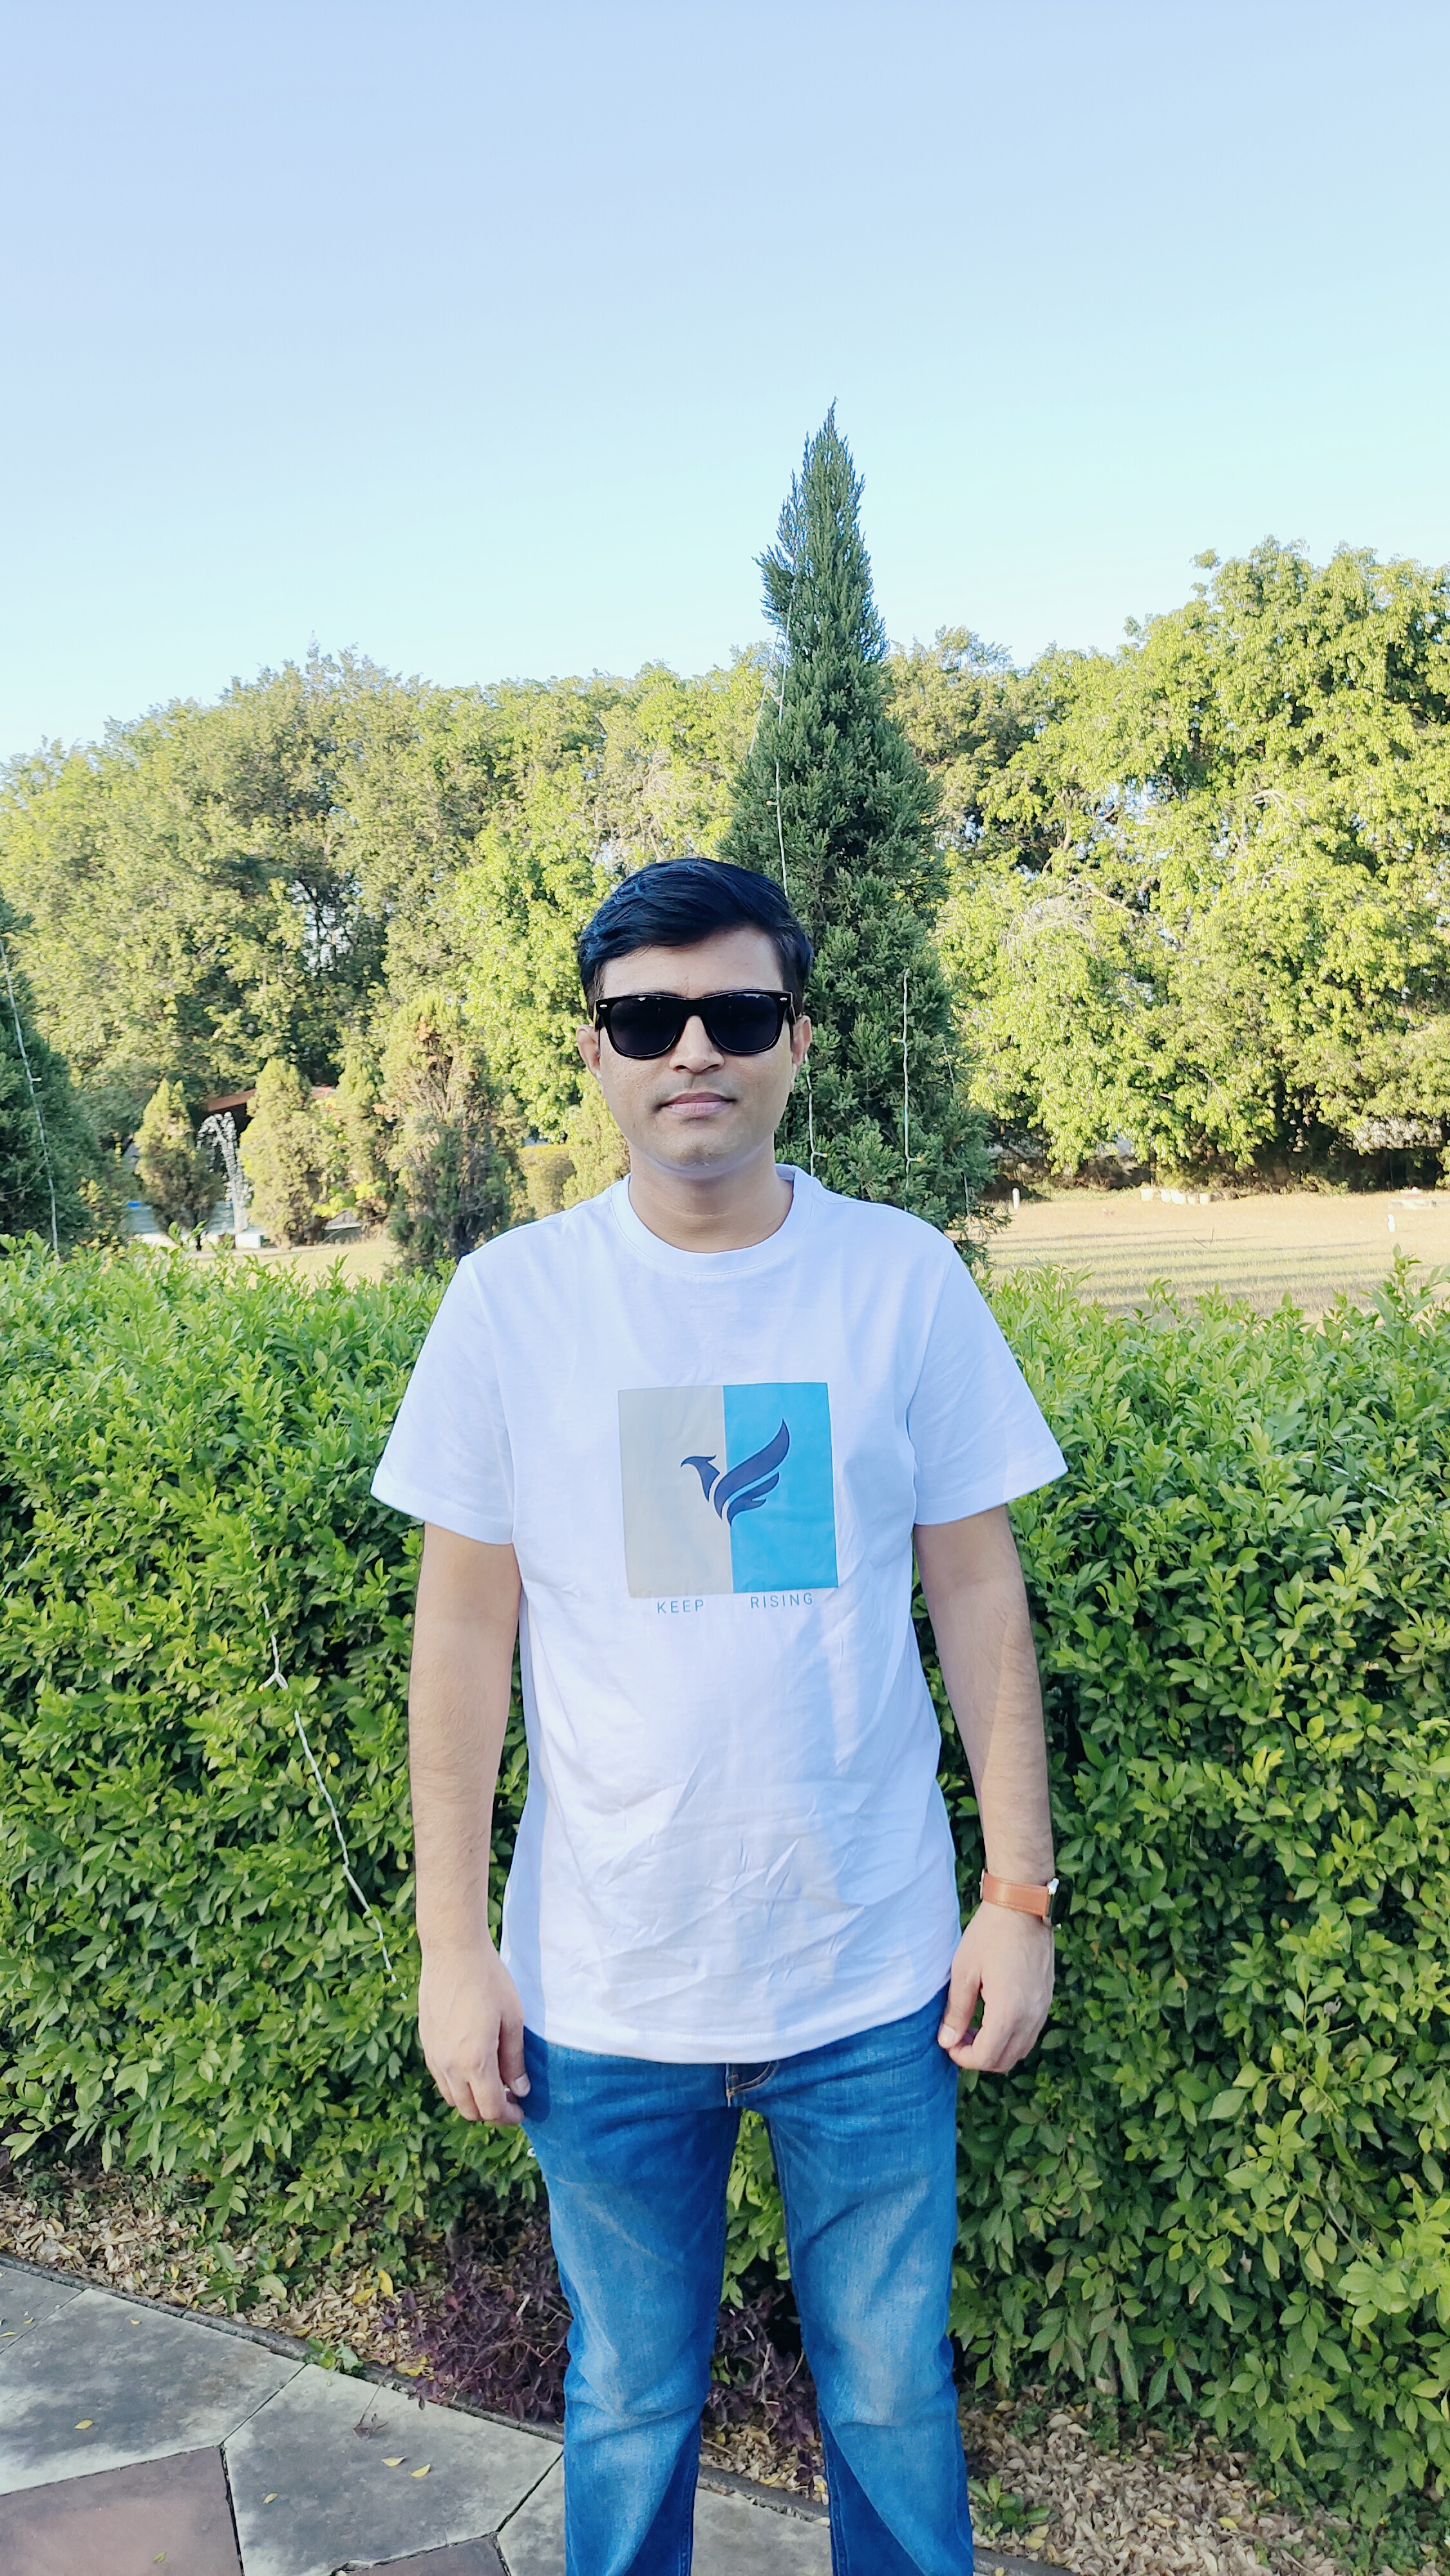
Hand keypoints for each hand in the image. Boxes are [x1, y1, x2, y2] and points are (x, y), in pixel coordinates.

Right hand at [418, 1942, 529, 2124]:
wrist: (452, 1952)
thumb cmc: (489, 1980)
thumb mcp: (512, 2019)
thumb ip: (514, 2060)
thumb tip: (519, 2090)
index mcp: (475, 2061)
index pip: (490, 2108)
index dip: (508, 2117)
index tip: (520, 2112)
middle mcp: (449, 2065)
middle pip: (469, 2110)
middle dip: (491, 2113)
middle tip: (509, 2100)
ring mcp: (434, 2056)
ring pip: (452, 2097)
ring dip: (472, 2100)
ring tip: (492, 2084)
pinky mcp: (426, 2044)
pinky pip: (441, 2078)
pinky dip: (457, 2084)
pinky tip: (473, 2066)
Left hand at [937, 1903, 1053, 2073]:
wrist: (1022, 1906)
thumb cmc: (989, 1935)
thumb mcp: (964, 1971)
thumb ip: (956, 2011)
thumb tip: (946, 2042)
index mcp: (1009, 2012)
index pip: (986, 2057)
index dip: (963, 2058)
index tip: (948, 2043)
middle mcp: (1031, 2017)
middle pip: (1005, 2061)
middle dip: (978, 2057)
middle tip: (958, 2037)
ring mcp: (1042, 2009)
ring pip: (1020, 2050)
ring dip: (996, 2049)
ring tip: (974, 2028)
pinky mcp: (1046, 1999)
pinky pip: (1030, 2033)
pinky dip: (1011, 2036)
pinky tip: (993, 2016)